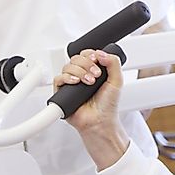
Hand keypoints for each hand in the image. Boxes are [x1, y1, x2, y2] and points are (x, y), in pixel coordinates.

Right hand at [53, 49, 129, 168]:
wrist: (100, 121)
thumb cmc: (107, 105)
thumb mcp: (117, 81)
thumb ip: (113, 63)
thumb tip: (101, 52)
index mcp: (92, 71)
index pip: (86, 54)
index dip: (90, 54)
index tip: (97, 59)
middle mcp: (81, 75)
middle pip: (76, 58)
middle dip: (87, 63)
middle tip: (96, 74)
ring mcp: (71, 83)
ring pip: (67, 66)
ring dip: (79, 71)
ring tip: (89, 82)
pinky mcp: (62, 92)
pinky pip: (58, 79)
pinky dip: (67, 78)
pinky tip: (76, 82)